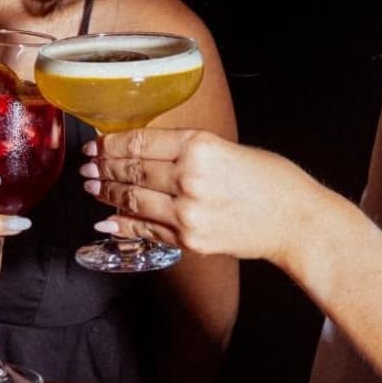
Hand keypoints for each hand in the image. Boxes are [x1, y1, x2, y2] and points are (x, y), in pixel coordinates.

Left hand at [82, 128, 329, 263]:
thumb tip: (144, 150)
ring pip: (133, 200)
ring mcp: (188, 212)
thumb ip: (186, 148)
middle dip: (102, 168)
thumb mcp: (226, 147)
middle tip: (86, 165)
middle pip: (131, 171)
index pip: (140, 143)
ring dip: (107, 193)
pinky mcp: (190, 239)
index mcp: (199, 146)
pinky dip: (123, 223)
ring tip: (91, 187)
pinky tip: (107, 218)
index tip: (96, 145)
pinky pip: (147, 230)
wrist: (295, 220)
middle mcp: (189, 177)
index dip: (111, 145)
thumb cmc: (269, 179)